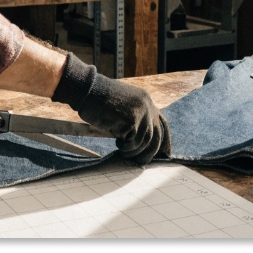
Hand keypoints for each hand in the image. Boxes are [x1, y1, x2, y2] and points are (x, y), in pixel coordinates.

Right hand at [51, 53, 169, 164]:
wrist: (87, 89)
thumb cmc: (98, 100)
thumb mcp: (122, 106)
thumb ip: (134, 118)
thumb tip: (141, 141)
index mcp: (146, 101)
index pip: (162, 124)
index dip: (164, 140)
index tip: (165, 153)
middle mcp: (147, 106)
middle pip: (155, 136)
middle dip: (148, 153)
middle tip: (140, 162)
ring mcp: (141, 112)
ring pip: (144, 141)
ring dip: (132, 150)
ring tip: (121, 149)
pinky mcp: (132, 119)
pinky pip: (133, 141)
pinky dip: (125, 146)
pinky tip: (117, 142)